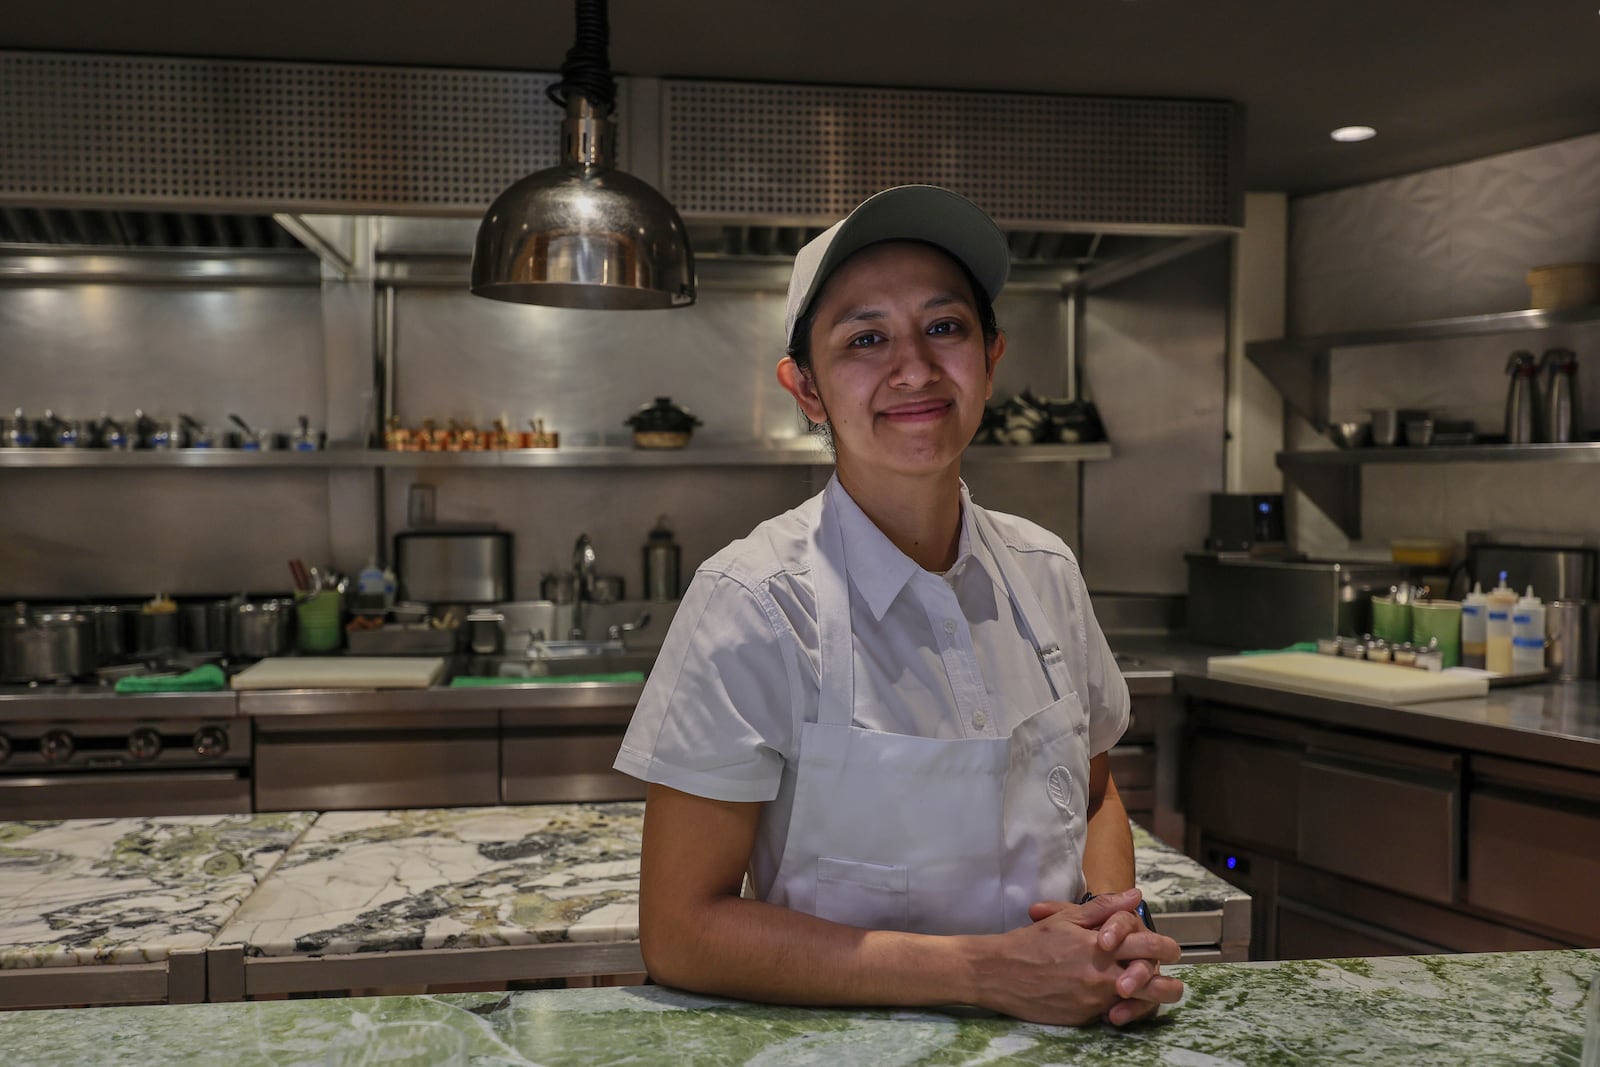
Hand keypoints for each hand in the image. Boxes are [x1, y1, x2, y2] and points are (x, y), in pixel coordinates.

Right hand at [967, 893, 1183, 1026]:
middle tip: (1173, 981)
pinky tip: (1113, 1001)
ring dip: (1146, 1000)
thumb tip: (1134, 895)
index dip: (1166, 947)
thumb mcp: (1066, 919)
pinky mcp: (1083, 1018)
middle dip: (1170, 984)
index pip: (1148, 946)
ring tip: (1151, 995)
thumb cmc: (1030, 943)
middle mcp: (1101, 976)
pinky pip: (1110, 1013)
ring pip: (1137, 1004)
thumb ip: (1104, 908)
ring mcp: (1093, 1000)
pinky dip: (1115, 1007)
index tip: (1170, 949)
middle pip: (1154, 984)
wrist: (998, 973)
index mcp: (1099, 946)